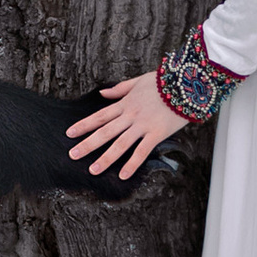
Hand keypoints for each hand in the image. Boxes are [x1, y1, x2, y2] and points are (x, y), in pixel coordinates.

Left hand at [67, 72, 187, 179]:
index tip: (69, 133)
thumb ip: (120, 89)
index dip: (83, 125)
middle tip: (72, 155)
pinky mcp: (157, 133)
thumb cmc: (164, 81)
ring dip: (105, 158)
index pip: (99, 116)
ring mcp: (143, 125)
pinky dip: (131, 164)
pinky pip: (142, 151)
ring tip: (93, 170)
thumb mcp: (138, 81)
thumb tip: (102, 93)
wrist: (187, 83)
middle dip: (87, 144)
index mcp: (125, 103)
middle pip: (104, 132)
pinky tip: (122, 175)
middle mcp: (130, 115)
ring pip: (120, 144)